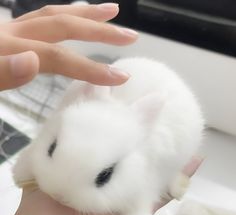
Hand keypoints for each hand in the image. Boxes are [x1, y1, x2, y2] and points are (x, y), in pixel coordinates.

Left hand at [0, 3, 137, 89]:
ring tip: (109, 11)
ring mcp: (7, 31)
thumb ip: (2, 71)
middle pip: (60, 26)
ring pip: (50, 16)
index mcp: (5, 48)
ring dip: (83, 14)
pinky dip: (60, 17)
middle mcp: (10, 34)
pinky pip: (38, 20)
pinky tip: (68, 21)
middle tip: (129, 35)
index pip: (56, 57)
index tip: (120, 77)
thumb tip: (31, 61)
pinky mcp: (4, 35)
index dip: (89, 67)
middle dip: (98, 30)